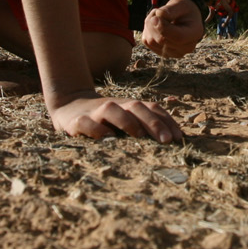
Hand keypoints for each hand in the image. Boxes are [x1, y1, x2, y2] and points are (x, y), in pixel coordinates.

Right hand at [50, 93, 182, 142]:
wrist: (68, 106)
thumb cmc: (104, 120)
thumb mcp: (125, 120)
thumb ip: (143, 127)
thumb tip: (172, 143)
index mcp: (129, 106)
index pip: (151, 108)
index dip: (166, 121)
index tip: (178, 138)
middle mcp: (115, 105)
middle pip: (136, 107)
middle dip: (153, 122)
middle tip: (167, 140)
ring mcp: (95, 112)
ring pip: (112, 110)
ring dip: (128, 121)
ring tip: (140, 136)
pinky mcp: (77, 122)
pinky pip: (87, 124)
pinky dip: (97, 130)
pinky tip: (107, 139)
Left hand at [141, 0, 203, 57]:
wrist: (184, 18)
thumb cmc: (183, 10)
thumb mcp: (180, 4)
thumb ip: (171, 9)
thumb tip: (158, 16)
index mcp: (195, 33)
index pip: (178, 37)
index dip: (163, 28)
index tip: (154, 17)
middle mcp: (186, 47)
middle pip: (162, 40)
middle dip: (154, 23)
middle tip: (157, 10)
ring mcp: (174, 52)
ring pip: (151, 41)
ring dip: (149, 25)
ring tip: (158, 16)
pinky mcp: (162, 52)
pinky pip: (147, 41)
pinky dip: (147, 30)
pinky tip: (156, 24)